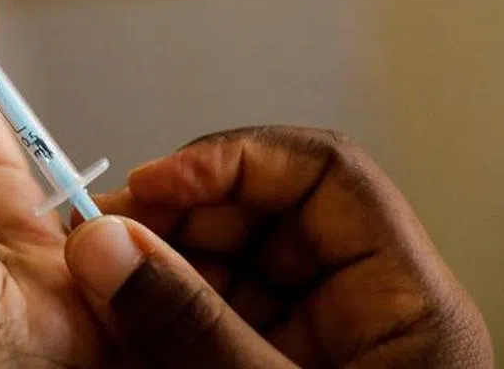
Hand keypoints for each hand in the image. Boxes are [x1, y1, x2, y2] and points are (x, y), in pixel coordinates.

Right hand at [65, 127, 492, 367]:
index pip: (323, 175)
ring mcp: (314, 344)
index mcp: (405, 306)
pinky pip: (211, 315)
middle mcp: (361, 313)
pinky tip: (119, 330)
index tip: (154, 186)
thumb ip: (189, 328)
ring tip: (98, 293)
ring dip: (156, 266)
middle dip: (176, 217)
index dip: (233, 160)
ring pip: (227, 262)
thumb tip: (106, 243)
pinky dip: (159, 315)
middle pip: (264, 213)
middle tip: (101, 244)